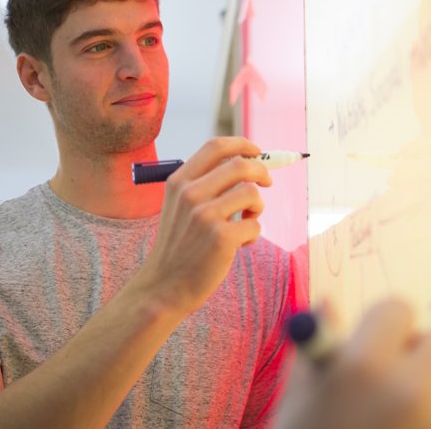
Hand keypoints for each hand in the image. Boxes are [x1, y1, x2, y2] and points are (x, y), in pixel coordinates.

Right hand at [135, 136, 271, 315]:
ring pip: (252, 193)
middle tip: (267, 183)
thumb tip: (248, 162)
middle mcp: (190, 194)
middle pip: (241, 164)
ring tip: (246, 221)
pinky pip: (255, 224)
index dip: (243, 144)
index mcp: (180, 181)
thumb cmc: (180, 245)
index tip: (256, 151)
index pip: (216, 146)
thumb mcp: (180, 206)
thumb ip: (205, 184)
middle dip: (262, 171)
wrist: (164, 287)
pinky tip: (239, 245)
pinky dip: (253, 234)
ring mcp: (205, 215)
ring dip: (257, 207)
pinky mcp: (221, 237)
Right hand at [276, 299, 430, 428]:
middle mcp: (406, 389)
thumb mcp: (299, 396)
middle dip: (415, 356)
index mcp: (363, 365)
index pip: (397, 309)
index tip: (373, 341)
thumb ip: (319, 346)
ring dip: (417, 403)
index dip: (384, 324)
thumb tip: (329, 302)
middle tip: (389, 378)